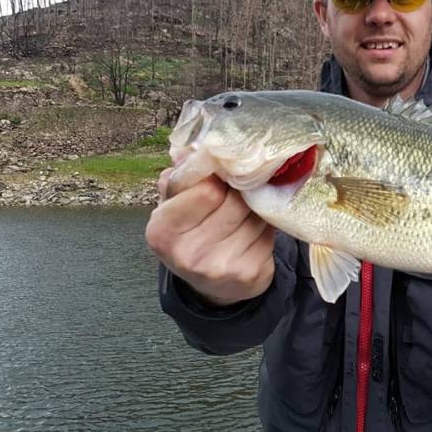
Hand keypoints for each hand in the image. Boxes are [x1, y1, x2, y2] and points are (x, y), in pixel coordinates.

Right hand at [145, 168, 275, 305]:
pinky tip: (253, 230)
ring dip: (254, 207)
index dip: (218, 178)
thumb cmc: (190, 231)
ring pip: (256, 215)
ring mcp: (221, 268)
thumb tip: (195, 147)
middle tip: (236, 191)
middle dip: (239, 191)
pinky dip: (266, 226)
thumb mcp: (174, 204)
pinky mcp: (251, 274)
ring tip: (244, 210)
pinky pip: (270, 233)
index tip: (219, 177)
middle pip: (235, 202)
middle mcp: (189, 255)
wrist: (209, 284)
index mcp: (162, 231)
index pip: (206, 190)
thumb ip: (181, 174)